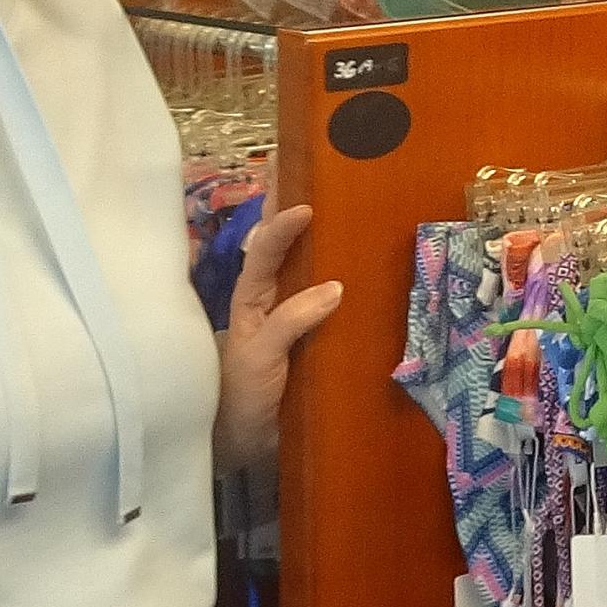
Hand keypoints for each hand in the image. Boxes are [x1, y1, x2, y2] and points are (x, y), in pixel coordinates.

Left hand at [216, 200, 344, 471]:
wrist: (243, 442)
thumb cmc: (240, 395)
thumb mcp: (261, 358)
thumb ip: (291, 321)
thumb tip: (335, 288)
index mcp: (252, 299)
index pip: (265, 253)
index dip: (281, 227)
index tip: (305, 207)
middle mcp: (273, 299)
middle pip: (283, 246)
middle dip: (292, 205)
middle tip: (309, 164)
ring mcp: (293, 318)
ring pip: (307, 267)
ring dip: (321, 235)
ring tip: (339, 198)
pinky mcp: (313, 339)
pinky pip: (330, 302)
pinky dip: (344, 279)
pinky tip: (366, 265)